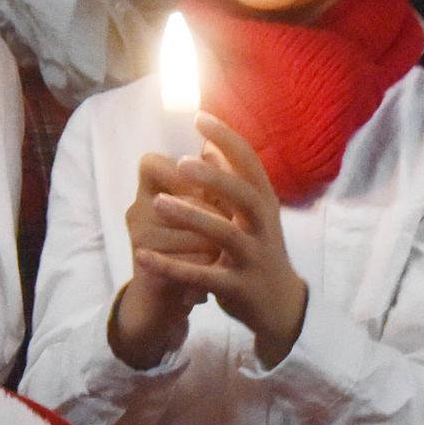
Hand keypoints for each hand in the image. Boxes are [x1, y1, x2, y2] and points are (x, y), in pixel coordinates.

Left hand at [127, 116, 308, 365]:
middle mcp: (263, 228)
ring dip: (192, 217)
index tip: (200, 117)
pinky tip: (142, 256)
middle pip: (244, 196)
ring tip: (158, 203)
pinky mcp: (237, 287)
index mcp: (265, 205)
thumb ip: (233, 183)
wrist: (281, 307)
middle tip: (182, 162)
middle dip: (215, 178)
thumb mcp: (253, 216)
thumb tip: (210, 145)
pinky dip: (171, 267)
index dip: (228, 139)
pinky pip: (202, 275)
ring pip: (224, 234)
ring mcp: (253, 258)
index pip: (251, 165)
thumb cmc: (260, 251)